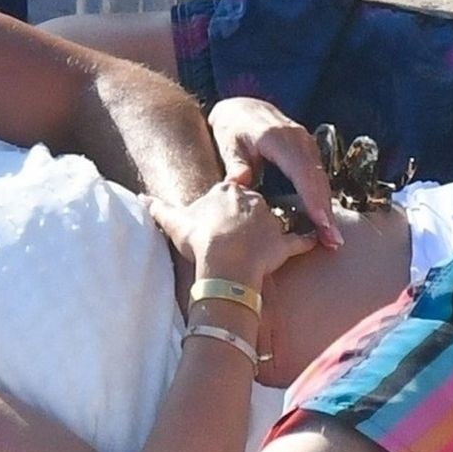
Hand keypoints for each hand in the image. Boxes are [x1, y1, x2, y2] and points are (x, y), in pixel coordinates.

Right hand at [142, 181, 318, 285]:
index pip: (230, 189)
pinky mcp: (283, 243)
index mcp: (228, 190)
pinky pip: (299, 241)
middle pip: (253, 203)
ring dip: (271, 229)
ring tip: (259, 244)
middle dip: (247, 215)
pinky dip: (306, 242)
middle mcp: (254, 200)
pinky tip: (312, 242)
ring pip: (275, 220)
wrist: (223, 262)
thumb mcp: (172, 221)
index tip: (216, 217)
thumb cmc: (198, 239)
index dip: (223, 204)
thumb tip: (140, 199)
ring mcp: (271, 221)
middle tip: (235, 234)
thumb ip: (158, 208)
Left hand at [206, 97, 342, 247]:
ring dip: (328, 209)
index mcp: (278, 138)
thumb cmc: (233, 128)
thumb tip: (238, 184)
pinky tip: (325, 223)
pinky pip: (319, 178)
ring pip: (322, 180)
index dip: (313, 197)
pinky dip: (323, 200)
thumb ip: (236, 164)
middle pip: (317, 179)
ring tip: (333, 239)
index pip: (301, 170)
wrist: (243, 108)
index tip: (321, 221)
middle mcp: (299, 140)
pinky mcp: (309, 152)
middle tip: (333, 240)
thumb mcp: (230, 144)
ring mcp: (307, 144)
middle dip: (326, 210)